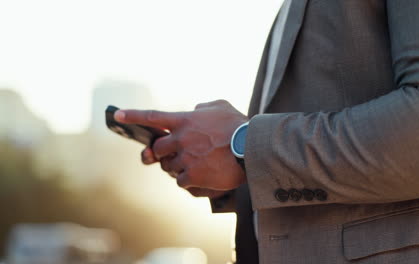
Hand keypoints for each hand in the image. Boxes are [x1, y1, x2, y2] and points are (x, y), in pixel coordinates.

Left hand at [115, 100, 248, 190]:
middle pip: (157, 148)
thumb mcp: (221, 106)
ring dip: (178, 166)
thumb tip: (194, 110)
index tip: (117, 115)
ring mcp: (185, 158)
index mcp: (184, 120)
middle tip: (172, 154)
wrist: (252, 149)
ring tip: (198, 164)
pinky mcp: (192, 176)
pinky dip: (188, 180)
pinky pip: (180, 181)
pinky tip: (202, 176)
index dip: (132, 116)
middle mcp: (180, 139)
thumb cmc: (239, 125)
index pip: (152, 117)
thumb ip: (202, 107)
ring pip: (169, 167)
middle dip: (161, 152)